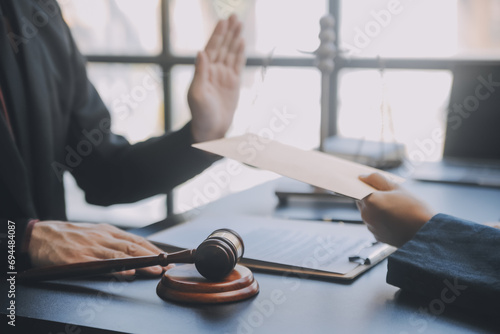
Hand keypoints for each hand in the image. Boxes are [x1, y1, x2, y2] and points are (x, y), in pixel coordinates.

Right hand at [28, 221, 171, 275]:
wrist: (41, 235)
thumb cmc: (71, 236)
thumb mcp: (95, 232)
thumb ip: (113, 241)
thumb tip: (135, 251)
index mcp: (108, 231)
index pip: (136, 240)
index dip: (153, 249)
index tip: (167, 258)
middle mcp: (103, 238)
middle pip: (132, 247)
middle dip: (152, 257)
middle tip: (166, 266)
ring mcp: (91, 248)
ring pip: (120, 255)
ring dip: (140, 263)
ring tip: (154, 270)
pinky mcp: (78, 258)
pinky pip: (100, 264)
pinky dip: (115, 268)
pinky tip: (126, 272)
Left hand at [188, 14, 245, 142]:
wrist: (211, 130)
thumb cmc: (200, 114)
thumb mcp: (197, 94)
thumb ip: (199, 73)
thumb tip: (201, 52)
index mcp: (203, 71)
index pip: (211, 48)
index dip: (217, 34)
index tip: (223, 21)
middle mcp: (213, 71)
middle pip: (222, 46)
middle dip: (228, 32)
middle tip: (234, 16)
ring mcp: (224, 76)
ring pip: (230, 53)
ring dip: (234, 39)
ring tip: (240, 24)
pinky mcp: (233, 84)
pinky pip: (237, 64)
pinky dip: (240, 53)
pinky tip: (242, 42)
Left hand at [356, 173, 435, 246]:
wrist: (426, 233)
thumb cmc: (415, 208)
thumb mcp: (398, 187)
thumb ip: (377, 179)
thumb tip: (362, 176)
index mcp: (370, 200)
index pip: (358, 189)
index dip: (367, 186)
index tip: (373, 185)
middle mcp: (366, 215)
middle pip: (363, 202)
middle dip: (371, 198)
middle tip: (387, 195)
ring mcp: (371, 227)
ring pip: (369, 214)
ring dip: (376, 210)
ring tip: (394, 208)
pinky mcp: (377, 237)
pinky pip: (375, 225)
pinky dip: (380, 221)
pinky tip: (394, 219)